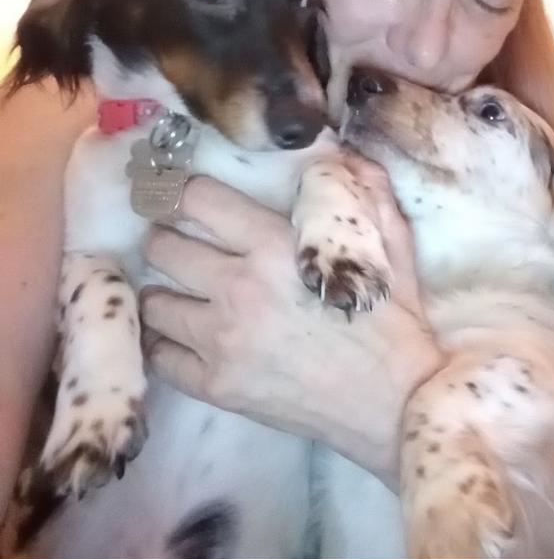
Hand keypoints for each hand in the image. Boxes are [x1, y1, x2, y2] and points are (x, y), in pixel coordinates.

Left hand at [140, 161, 441, 486]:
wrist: (394, 404)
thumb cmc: (393, 323)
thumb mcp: (390, 246)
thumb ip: (368, 194)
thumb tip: (346, 154)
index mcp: (274, 246)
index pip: (197, 199)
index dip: (184, 192)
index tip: (186, 198)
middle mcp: (237, 288)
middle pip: (162, 246)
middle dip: (167, 239)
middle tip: (178, 245)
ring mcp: (220, 340)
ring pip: (154, 302)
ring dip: (164, 294)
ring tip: (181, 295)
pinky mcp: (215, 385)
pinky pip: (161, 355)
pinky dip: (166, 344)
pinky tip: (182, 338)